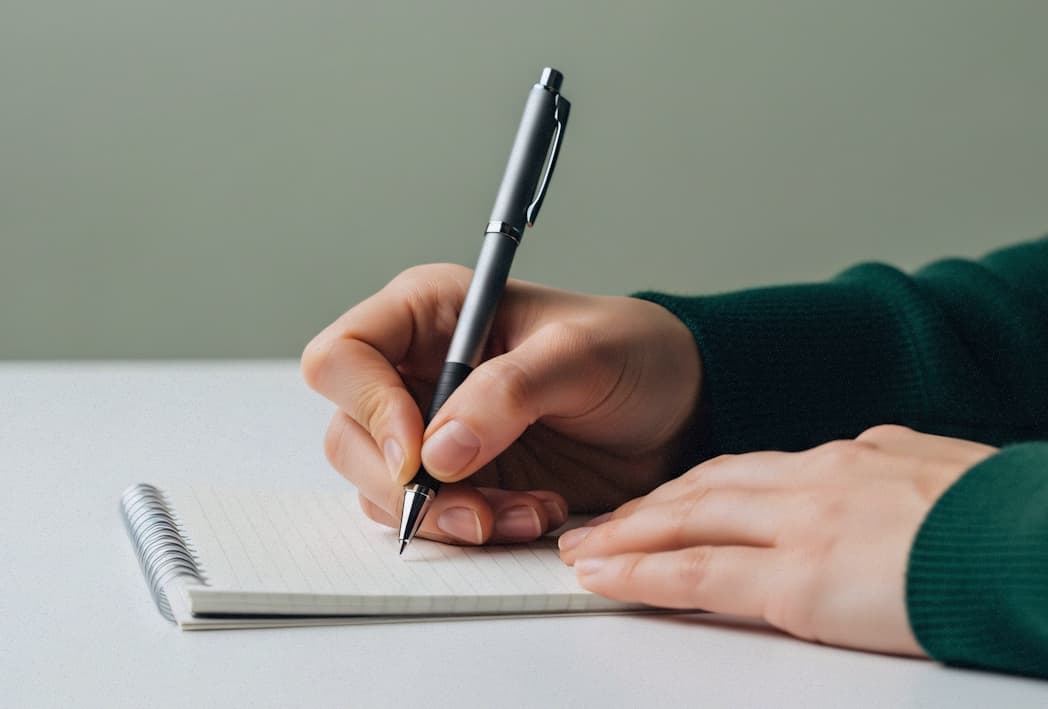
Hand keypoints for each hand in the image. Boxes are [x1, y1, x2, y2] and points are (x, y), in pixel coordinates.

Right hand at [301, 264, 700, 545]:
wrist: (678, 407)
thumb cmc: (634, 353)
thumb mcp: (582, 355)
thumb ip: (508, 392)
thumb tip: (437, 451)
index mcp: (430, 312)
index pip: (344, 356)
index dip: (367, 409)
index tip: (420, 457)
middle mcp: (417, 370)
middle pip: (350, 435)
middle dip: (406, 486)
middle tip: (476, 511)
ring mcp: (431, 429)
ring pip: (383, 488)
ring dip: (449, 516)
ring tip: (529, 512)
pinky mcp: (457, 478)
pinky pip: (430, 517)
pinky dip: (474, 530)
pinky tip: (533, 516)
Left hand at [558, 425, 996, 655]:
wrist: (1043, 539)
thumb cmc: (1014, 518)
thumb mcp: (946, 477)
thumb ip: (895, 476)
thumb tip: (881, 484)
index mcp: (853, 457)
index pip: (751, 470)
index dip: (697, 488)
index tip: (662, 501)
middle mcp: (816, 478)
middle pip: (705, 486)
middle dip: (644, 506)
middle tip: (596, 522)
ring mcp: (802, 524)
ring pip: (688, 519)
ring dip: (627, 535)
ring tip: (582, 549)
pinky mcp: (799, 578)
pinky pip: (700, 574)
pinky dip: (645, 575)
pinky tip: (606, 580)